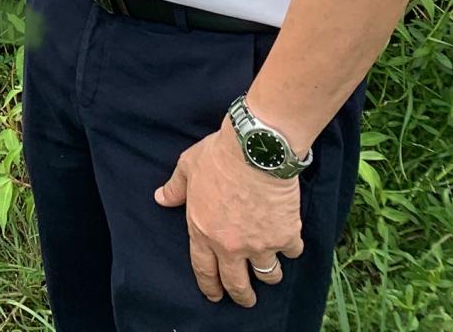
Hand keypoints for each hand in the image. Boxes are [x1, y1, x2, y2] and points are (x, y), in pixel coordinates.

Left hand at [155, 122, 303, 307]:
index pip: (204, 269)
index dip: (210, 286)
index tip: (214, 296)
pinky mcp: (285, 236)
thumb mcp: (187, 167)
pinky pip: (292, 252)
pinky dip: (291, 249)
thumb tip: (161, 198)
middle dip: (242, 296)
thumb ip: (175, 188)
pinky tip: (290, 242)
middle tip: (246, 300)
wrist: (255, 151)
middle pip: (237, 284)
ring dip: (270, 276)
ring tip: (271, 274)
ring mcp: (259, 244)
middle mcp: (230, 246)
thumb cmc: (219, 156)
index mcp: (203, 231)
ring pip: (268, 275)